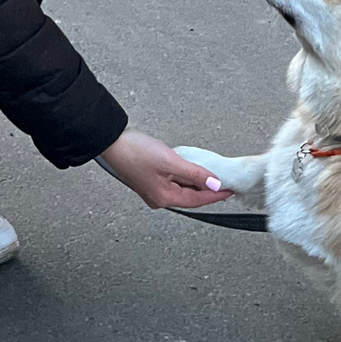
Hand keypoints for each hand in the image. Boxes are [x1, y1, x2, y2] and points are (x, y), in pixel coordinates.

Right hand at [99, 129, 233, 209]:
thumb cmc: (133, 151)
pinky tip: (187, 170)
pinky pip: (172, 182)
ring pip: (181, 189)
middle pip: (190, 197)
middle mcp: (158, 197)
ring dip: (195, 183)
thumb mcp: (170, 161)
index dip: (216, 194)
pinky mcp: (147, 179)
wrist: (111, 142)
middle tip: (223, 184)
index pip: (198, 200)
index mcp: (164, 197)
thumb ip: (194, 173)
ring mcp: (152, 189)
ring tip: (209, 177)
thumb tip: (213, 184)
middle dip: (207, 191)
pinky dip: (183, 177)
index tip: (230, 190)